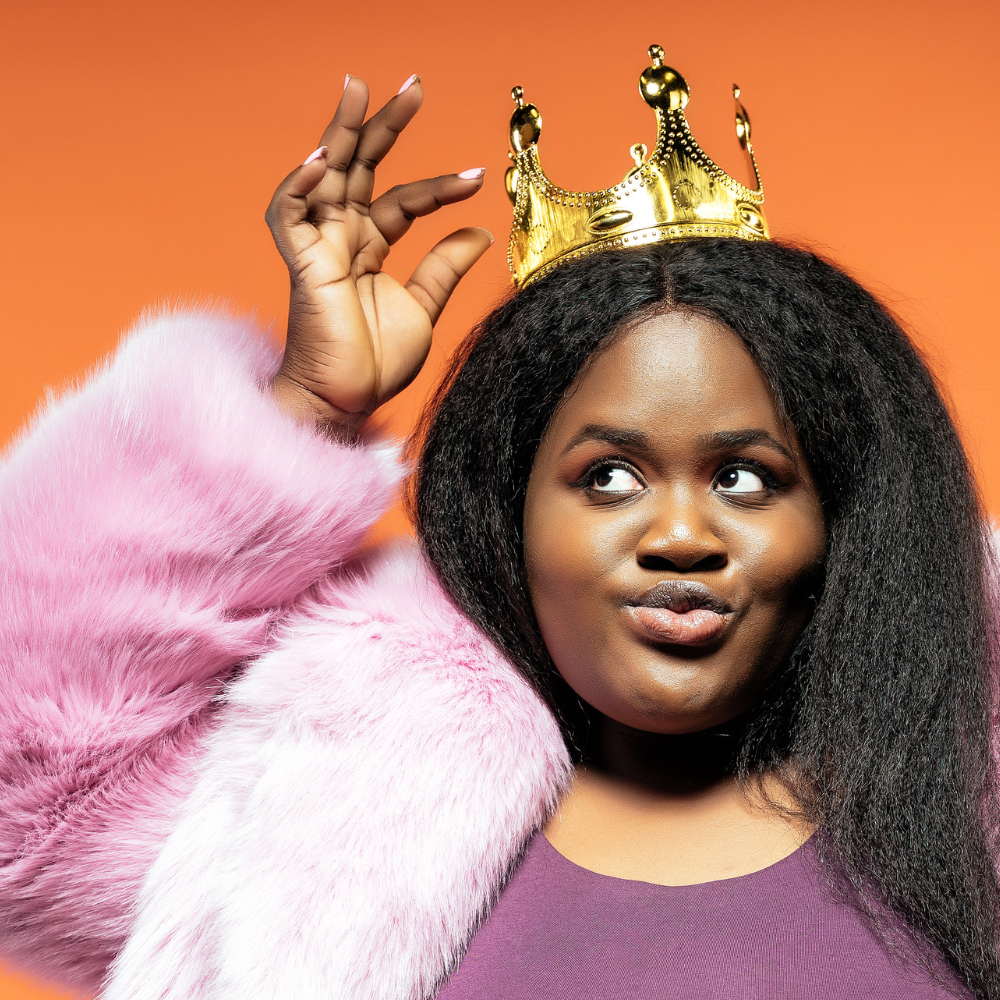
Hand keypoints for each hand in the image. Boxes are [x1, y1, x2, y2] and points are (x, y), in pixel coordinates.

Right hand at [265, 74, 491, 432]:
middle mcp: (344, 239)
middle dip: (383, 126)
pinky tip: (323, 160)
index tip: (476, 178)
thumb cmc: (374, 363)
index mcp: (370, 248)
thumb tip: (479, 231)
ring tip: (359, 89)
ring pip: (324, 175)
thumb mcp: (423, 307)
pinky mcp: (302, 264)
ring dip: (339, 132)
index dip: (438, 186)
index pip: (403, 200)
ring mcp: (320, 247)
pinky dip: (299, 184)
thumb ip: (444, 266)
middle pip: (361, 168)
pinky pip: (288, 213)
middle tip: (413, 87)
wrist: (347, 401)